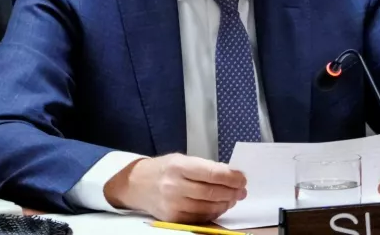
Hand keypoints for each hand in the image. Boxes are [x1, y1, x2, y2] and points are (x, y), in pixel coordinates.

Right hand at [103, 153, 247, 222]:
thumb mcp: (182, 160)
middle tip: (242, 191)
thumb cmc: (164, 169)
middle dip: (232, 192)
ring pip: (208, 208)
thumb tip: (232, 176)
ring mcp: (173, 204)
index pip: (212, 173)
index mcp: (179, 166)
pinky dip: (213, 213)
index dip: (231, 177)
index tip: (242, 178)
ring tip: (233, 198)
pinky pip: (200, 218)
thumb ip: (205, 167)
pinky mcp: (173, 218)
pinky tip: (219, 206)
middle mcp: (174, 186)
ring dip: (225, 204)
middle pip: (212, 193)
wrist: (137, 184)